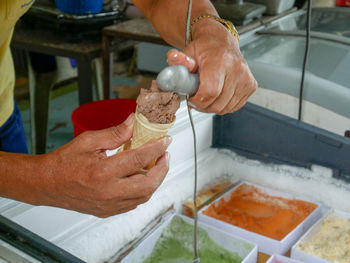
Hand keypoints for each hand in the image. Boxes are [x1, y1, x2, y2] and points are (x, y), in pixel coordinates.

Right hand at [39, 114, 170, 217]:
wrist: (46, 183)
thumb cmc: (63, 163)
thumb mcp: (89, 141)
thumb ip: (115, 133)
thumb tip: (134, 124)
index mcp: (102, 173)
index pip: (139, 159)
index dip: (156, 148)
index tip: (165, 141)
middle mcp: (108, 192)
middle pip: (148, 184)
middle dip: (162, 169)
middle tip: (165, 155)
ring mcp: (108, 205)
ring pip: (143, 197)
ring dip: (155, 180)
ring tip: (156, 165)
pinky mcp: (107, 211)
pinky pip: (133, 203)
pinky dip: (143, 191)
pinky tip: (142, 178)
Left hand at [167, 19, 256, 114]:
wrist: (221, 42)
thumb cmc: (205, 48)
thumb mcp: (188, 52)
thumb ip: (179, 60)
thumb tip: (172, 58)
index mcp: (220, 60)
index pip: (210, 91)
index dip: (198, 101)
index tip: (191, 99)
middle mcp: (236, 69)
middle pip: (218, 103)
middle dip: (203, 106)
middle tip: (196, 98)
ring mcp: (246, 78)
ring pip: (225, 108)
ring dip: (213, 106)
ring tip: (206, 95)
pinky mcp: (250, 86)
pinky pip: (234, 106)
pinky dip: (223, 105)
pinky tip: (217, 95)